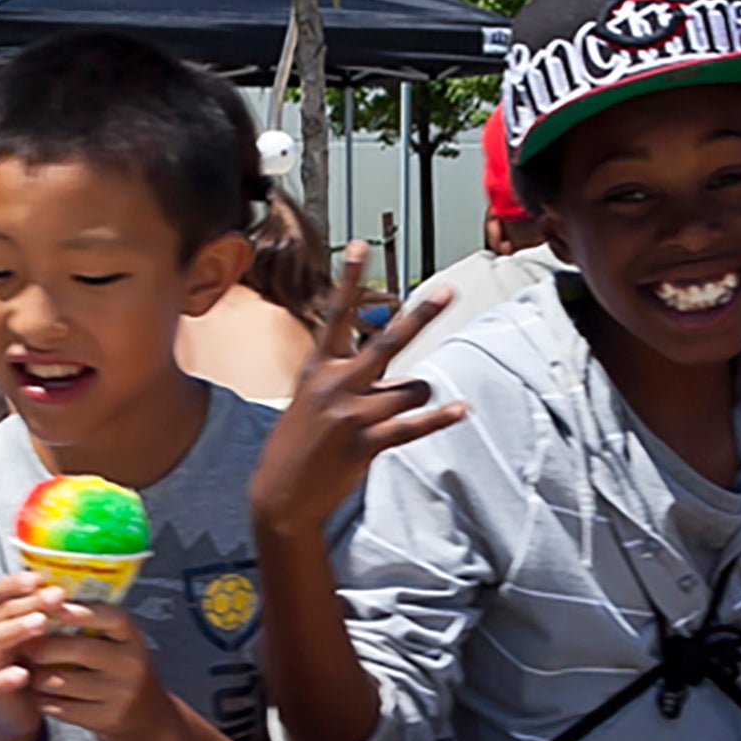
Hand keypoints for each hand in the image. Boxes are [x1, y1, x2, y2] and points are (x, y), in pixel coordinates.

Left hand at [0, 571, 173, 740]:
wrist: (147, 718)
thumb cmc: (120, 669)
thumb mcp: (118, 643)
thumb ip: (90, 623)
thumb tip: (44, 595)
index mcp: (132, 637)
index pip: (109, 618)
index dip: (80, 612)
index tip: (51, 605)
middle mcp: (131, 663)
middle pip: (80, 650)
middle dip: (46, 647)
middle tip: (25, 646)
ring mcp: (120, 694)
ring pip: (65, 682)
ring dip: (39, 676)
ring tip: (29, 670)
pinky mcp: (106, 719)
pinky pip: (64, 708)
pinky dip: (44, 700)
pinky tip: (38, 694)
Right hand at [250, 241, 463, 530]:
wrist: (281, 494)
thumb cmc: (296, 444)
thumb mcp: (307, 397)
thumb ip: (343, 375)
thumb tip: (387, 368)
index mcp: (318, 368)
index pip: (335, 313)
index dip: (348, 278)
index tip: (360, 245)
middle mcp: (335, 385)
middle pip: (387, 341)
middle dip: (421, 315)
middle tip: (448, 290)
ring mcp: (352, 414)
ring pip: (411, 389)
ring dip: (417, 396)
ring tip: (403, 409)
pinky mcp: (366, 444)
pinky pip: (413, 426)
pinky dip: (439, 418)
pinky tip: (460, 409)